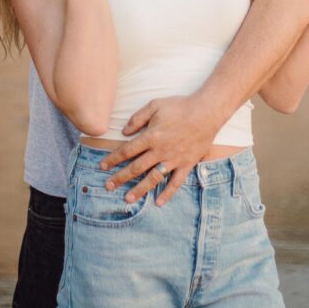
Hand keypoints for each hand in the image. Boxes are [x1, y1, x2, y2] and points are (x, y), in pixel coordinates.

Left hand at [98, 95, 218, 205]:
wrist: (206, 112)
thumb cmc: (180, 106)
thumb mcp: (155, 105)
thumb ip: (137, 118)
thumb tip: (124, 132)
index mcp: (151, 136)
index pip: (126, 151)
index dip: (113, 159)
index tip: (102, 167)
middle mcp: (160, 151)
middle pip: (136, 167)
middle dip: (120, 178)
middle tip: (107, 186)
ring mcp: (174, 159)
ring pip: (153, 178)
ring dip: (139, 190)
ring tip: (127, 199)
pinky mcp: (187, 164)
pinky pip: (176, 182)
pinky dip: (168, 194)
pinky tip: (159, 203)